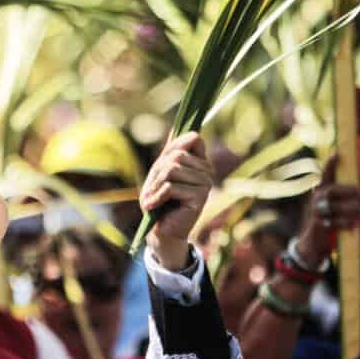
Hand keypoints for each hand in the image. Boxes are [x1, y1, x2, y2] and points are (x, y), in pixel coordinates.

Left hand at [143, 132, 214, 271]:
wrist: (162, 230)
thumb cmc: (160, 201)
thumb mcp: (160, 173)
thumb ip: (169, 152)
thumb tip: (174, 127)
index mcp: (200, 162)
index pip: (193, 138)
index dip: (175, 147)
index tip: (162, 163)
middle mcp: (207, 171)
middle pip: (176, 155)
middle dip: (157, 172)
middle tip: (152, 190)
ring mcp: (206, 184)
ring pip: (172, 170)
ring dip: (155, 185)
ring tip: (153, 199)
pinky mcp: (200, 198)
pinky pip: (171, 187)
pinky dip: (157, 196)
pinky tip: (154, 206)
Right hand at [296, 155, 359, 265]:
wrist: (315, 244)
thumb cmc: (331, 222)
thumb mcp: (337, 209)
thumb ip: (349, 201)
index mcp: (322, 191)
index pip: (326, 175)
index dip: (330, 164)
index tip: (338, 153)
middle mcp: (317, 199)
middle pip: (331, 191)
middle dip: (347, 191)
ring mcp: (316, 212)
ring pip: (334, 207)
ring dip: (350, 209)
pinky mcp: (318, 225)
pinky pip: (333, 222)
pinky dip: (345, 223)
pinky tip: (354, 224)